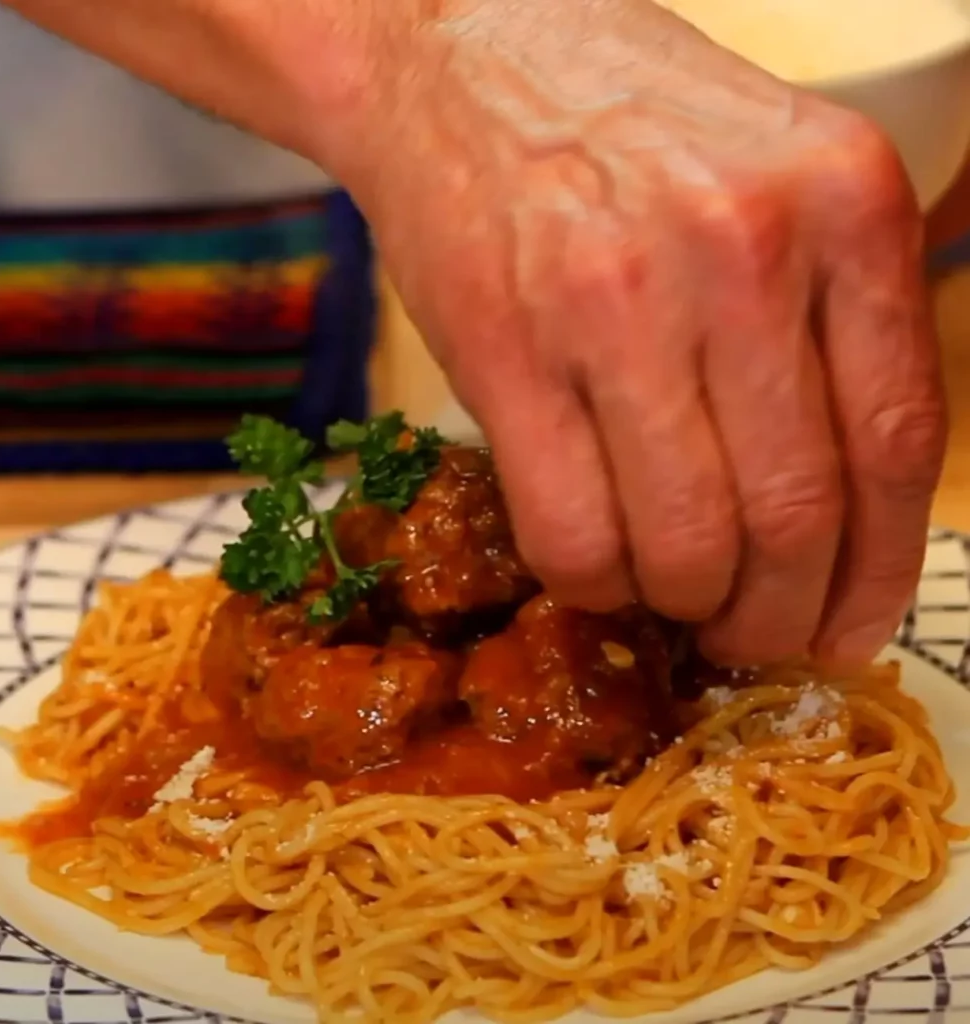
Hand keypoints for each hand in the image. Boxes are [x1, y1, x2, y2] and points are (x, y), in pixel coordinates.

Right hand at [345, 0, 944, 665]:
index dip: (877, 572)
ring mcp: (616, 301)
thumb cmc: (623, 122)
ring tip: (670, 598)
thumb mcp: (774, 173)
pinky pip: (570, 532)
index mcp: (842, 201)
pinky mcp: (505, 351)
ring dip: (684, 607)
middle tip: (749, 637)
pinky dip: (592, 584)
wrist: (456, 53)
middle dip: (774, 617)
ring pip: (684, 543)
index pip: (895, 442)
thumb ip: (827, 317)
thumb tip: (836, 502)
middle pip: (793, 514)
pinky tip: (595, 570)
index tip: (845, 630)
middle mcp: (743, 249)